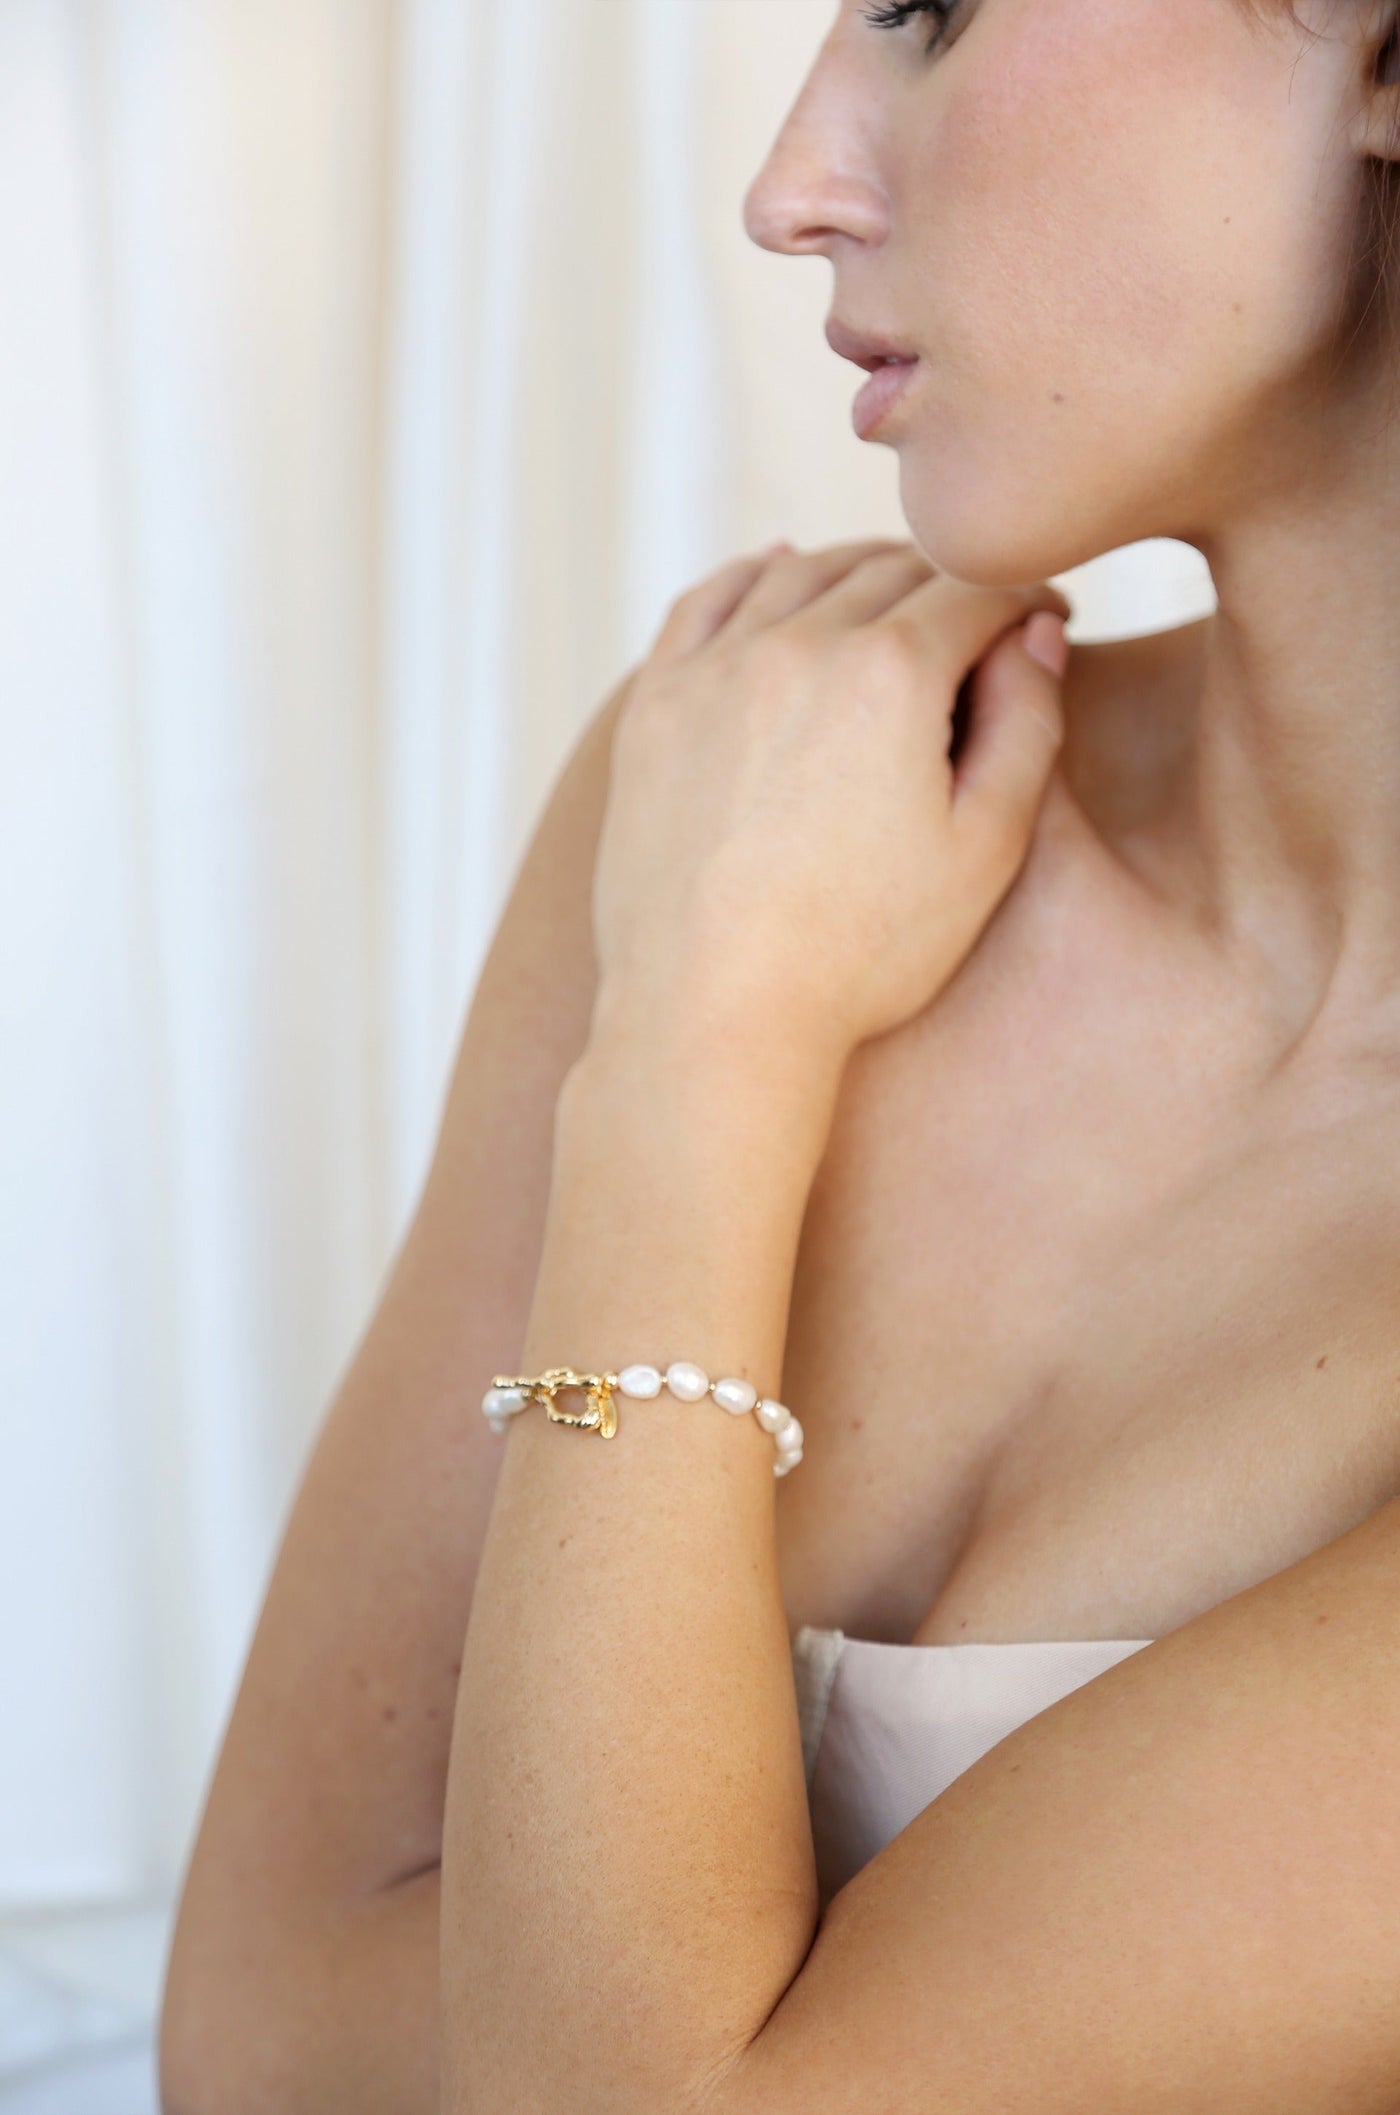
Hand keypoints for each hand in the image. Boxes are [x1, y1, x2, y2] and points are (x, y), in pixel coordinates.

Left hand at [589, 538, 1072, 1076]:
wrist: (711, 1013)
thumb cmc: (859, 951)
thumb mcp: (984, 850)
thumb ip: (1028, 724)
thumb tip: (1037, 631)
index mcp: (891, 673)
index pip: (978, 590)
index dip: (1026, 598)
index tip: (1047, 618)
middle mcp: (797, 645)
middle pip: (892, 573)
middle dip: (950, 584)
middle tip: (981, 619)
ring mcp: (714, 669)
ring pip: (802, 574)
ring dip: (861, 572)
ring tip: (896, 597)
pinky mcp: (654, 706)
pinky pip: (708, 602)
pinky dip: (755, 575)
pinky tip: (780, 570)